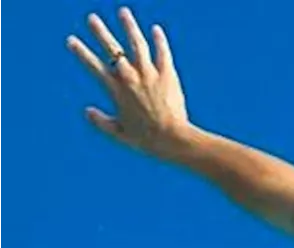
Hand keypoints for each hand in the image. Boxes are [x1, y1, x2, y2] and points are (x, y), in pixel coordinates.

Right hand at [66, 7, 191, 158]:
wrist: (172, 138)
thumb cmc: (146, 140)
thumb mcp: (118, 133)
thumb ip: (100, 121)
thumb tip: (87, 111)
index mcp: (115, 90)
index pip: (93, 65)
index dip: (81, 52)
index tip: (71, 40)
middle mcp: (130, 77)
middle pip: (112, 48)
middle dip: (100, 32)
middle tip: (92, 18)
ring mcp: (149, 74)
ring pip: (137, 43)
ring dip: (129, 26)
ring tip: (123, 12)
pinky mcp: (168, 74)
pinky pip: (162, 52)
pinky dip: (159, 40)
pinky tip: (156, 30)